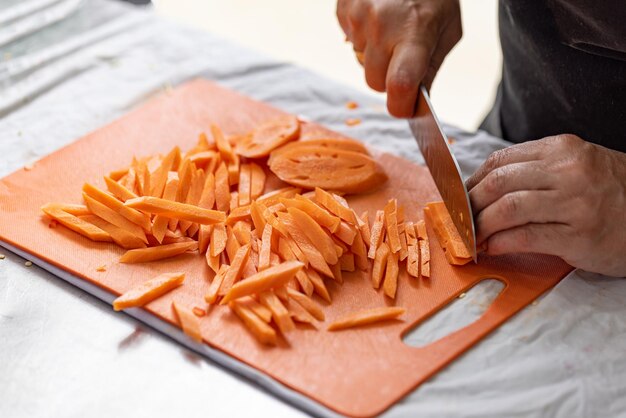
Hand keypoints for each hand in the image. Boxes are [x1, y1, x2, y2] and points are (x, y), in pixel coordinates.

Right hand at [336, 0, 461, 116]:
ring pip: (360, 63)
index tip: (405, 109)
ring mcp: (359, 17)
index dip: (401, 107)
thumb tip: (415, 103)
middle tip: (401, 58)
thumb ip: (431, 69)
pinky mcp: (344, 9)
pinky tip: (377, 18)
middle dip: (387, 79)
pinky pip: (349, 42)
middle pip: (374, 82)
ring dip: (374, 55)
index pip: (400, 86)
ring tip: (391, 29)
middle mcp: (382, 26)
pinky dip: (362, 37)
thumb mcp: (448, 30)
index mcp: (415, 33)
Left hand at [466, 134, 625, 276]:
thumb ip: (535, 171)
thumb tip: (483, 187)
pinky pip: (525, 236)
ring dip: (480, 226)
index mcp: (561, 149)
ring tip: (473, 237)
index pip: (500, 160)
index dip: (471, 181)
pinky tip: (491, 248)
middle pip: (497, 183)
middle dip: (470, 204)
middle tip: (461, 220)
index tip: (460, 197)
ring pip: (506, 209)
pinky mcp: (578, 235)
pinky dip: (500, 243)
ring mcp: (574, 203)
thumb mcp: (577, 167)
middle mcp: (567, 171)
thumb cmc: (611, 193)